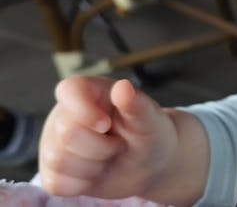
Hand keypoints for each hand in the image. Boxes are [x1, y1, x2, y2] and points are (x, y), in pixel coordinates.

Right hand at [39, 77, 180, 199]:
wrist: (148, 165)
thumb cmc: (147, 133)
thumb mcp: (149, 119)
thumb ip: (137, 104)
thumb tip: (123, 86)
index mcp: (87, 92)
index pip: (69, 91)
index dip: (84, 110)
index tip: (106, 125)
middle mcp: (63, 115)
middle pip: (67, 133)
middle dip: (101, 147)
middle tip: (119, 144)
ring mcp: (54, 144)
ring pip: (58, 160)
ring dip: (94, 166)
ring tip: (109, 156)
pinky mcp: (53, 172)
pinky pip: (57, 184)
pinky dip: (82, 185)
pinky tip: (97, 173)